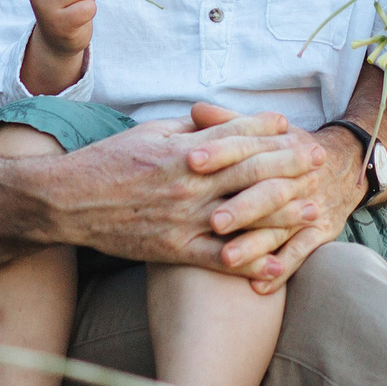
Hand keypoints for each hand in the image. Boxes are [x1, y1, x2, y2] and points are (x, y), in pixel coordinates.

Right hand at [25, 108, 299, 265]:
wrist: (67, 202)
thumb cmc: (108, 162)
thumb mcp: (150, 133)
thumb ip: (190, 129)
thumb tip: (224, 120)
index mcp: (184, 151)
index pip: (238, 138)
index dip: (270, 133)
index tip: (294, 130)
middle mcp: (189, 184)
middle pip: (252, 173)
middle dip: (290, 166)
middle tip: (319, 162)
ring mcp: (184, 220)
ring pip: (245, 216)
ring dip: (284, 214)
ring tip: (313, 210)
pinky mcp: (175, 251)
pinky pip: (221, 260)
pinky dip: (251, 263)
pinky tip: (277, 265)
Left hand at [179, 103, 365, 293]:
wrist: (346, 166)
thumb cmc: (289, 150)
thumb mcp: (266, 132)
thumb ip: (229, 123)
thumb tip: (194, 109)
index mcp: (279, 148)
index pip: (248, 147)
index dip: (220, 152)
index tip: (191, 159)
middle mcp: (296, 178)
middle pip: (267, 191)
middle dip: (241, 206)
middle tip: (212, 220)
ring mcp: (309, 206)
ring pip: (281, 227)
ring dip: (255, 245)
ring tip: (227, 259)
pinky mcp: (320, 232)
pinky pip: (301, 253)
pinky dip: (281, 270)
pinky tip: (259, 288)